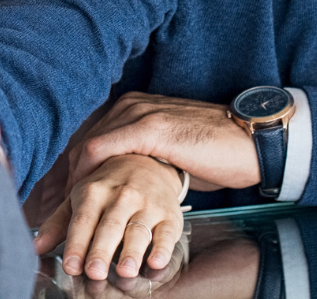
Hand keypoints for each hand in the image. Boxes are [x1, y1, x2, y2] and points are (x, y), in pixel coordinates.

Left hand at [35, 153, 185, 280]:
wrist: (147, 161)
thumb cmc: (108, 187)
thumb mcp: (81, 198)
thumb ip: (59, 223)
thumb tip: (36, 247)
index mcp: (94, 191)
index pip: (83, 220)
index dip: (76, 244)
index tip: (71, 265)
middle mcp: (121, 196)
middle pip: (110, 226)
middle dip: (101, 250)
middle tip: (94, 271)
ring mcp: (147, 205)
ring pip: (138, 230)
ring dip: (132, 252)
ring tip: (125, 270)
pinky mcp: (169, 214)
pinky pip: (167, 232)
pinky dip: (163, 248)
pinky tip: (156, 261)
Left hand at [69, 93, 257, 193]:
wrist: (250, 141)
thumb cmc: (214, 150)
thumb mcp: (168, 150)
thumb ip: (141, 156)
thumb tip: (120, 180)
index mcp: (134, 106)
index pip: (91, 139)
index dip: (77, 172)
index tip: (72, 199)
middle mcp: (131, 104)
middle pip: (84, 143)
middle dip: (71, 179)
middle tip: (66, 211)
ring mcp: (139, 113)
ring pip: (88, 146)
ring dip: (77, 180)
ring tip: (74, 210)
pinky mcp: (150, 128)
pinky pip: (102, 149)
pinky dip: (91, 174)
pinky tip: (88, 196)